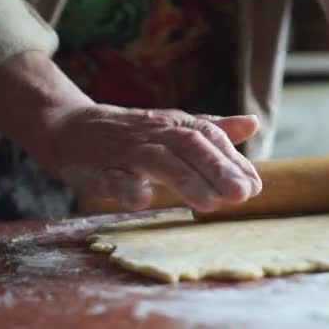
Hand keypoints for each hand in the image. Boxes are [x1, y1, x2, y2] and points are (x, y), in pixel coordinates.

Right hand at [49, 106, 262, 211]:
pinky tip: (144, 199)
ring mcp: (126, 150)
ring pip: (158, 160)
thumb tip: (253, 123)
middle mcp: (155, 133)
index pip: (210, 138)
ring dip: (185, 180)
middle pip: (190, 146)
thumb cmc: (135, 134)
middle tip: (242, 195)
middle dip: (217, 169)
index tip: (255, 185)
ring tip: (210, 204)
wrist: (73, 128)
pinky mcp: (99, 168)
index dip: (233, 161)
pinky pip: (113, 176)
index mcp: (176, 125)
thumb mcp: (176, 128)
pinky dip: (128, 186)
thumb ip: (214, 130)